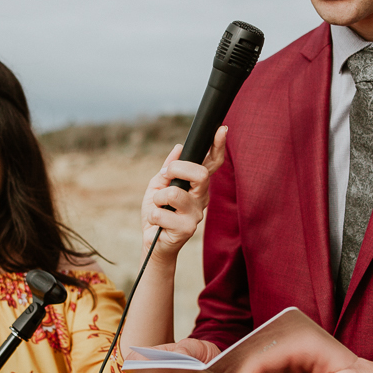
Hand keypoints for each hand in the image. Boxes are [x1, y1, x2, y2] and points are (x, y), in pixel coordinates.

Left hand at [141, 127, 227, 257]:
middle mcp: (201, 198)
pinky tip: (158, 223)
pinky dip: (153, 215)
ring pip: (174, 194)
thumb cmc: (157, 213)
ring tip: (159, 207)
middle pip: (200, 174)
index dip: (218, 146)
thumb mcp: (158, 186)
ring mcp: (197, 214)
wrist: (151, 242)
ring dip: (158, 199)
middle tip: (165, 177)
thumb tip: (178, 147)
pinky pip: (162, 213)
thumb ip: (168, 168)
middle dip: (177, 169)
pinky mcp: (188, 229)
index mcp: (196, 186)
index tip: (221, 129)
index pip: (211, 164)